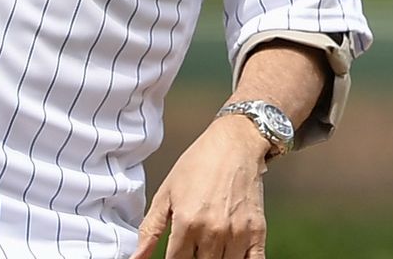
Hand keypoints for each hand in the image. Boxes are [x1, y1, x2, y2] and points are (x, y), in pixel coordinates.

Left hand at [130, 115, 270, 258]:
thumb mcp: (166, 193)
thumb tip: (135, 257)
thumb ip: (149, 229)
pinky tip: (230, 255)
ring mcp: (237, 234)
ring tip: (208, 247)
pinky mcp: (257, 233)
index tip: (175, 254)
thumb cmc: (198, 164)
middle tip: (193, 246)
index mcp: (186, 223)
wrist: (234, 144)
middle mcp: (212, 232)